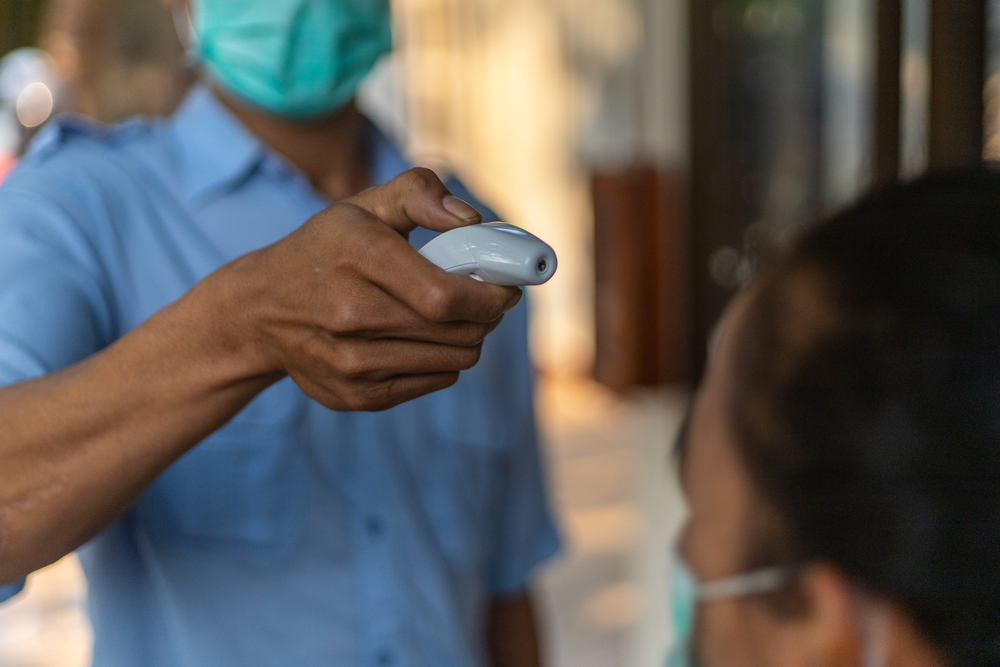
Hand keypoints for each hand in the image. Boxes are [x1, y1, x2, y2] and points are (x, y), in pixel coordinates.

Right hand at [220, 168, 521, 411]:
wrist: (260, 311)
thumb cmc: (325, 249)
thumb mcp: (365, 205)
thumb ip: (421, 194)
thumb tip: (471, 219)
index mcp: (359, 258)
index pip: (449, 297)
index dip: (492, 296)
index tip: (507, 285)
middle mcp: (352, 316)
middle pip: (460, 333)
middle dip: (487, 315)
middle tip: (484, 297)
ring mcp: (352, 363)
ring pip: (455, 360)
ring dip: (468, 337)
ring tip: (449, 315)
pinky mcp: (357, 395)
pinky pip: (435, 381)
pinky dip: (442, 359)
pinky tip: (420, 337)